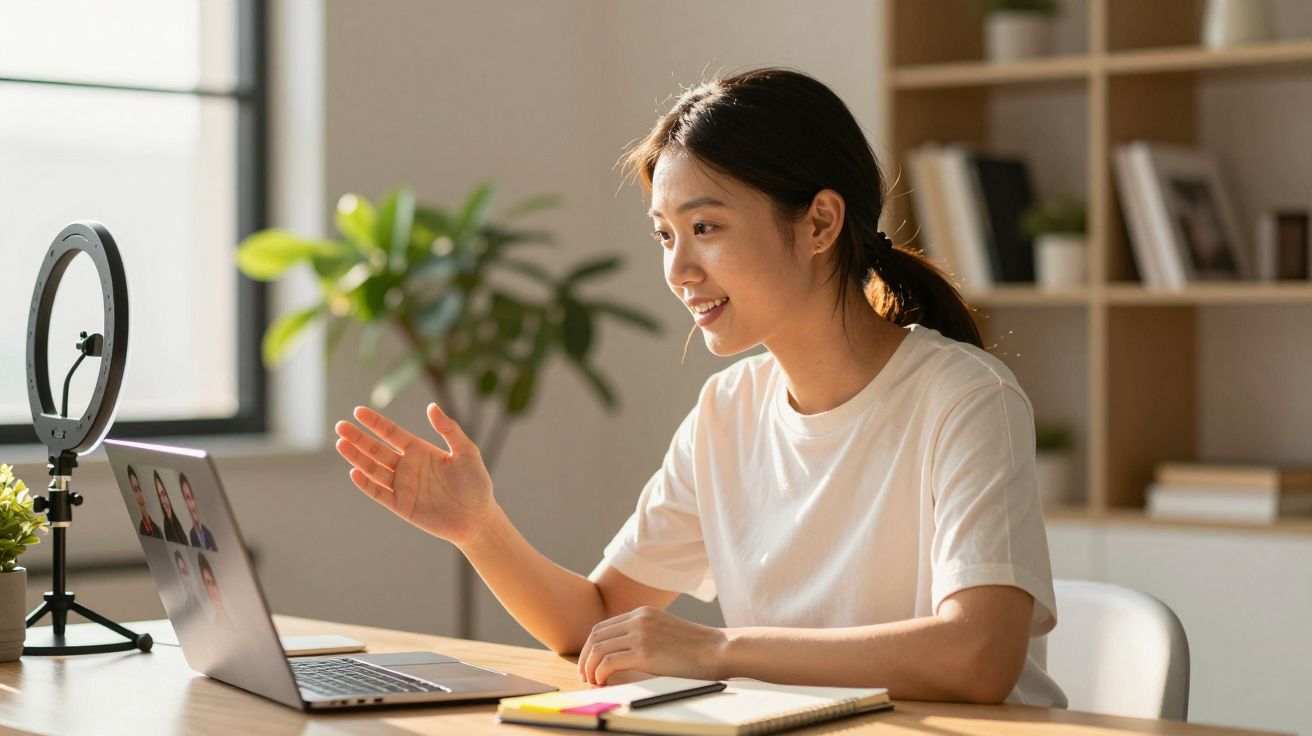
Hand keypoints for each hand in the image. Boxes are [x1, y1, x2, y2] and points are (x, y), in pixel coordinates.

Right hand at [334, 403, 493, 545]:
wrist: (477, 518)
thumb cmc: (476, 483)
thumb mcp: (466, 452)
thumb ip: (449, 430)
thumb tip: (431, 407)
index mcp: (420, 450)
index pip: (392, 433)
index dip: (375, 423)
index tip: (358, 411)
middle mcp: (407, 466)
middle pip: (377, 450)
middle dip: (358, 438)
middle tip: (340, 426)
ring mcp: (402, 486)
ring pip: (373, 469)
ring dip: (357, 458)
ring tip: (341, 444)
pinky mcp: (401, 505)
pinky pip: (379, 493)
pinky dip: (366, 484)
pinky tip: (354, 472)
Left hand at [578, 606, 727, 685]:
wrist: (719, 650)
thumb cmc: (697, 649)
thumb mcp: (665, 633)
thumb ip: (645, 636)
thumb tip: (622, 655)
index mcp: (642, 613)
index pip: (602, 627)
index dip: (590, 647)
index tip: (590, 664)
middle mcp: (638, 619)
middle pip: (595, 636)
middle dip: (585, 657)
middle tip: (586, 675)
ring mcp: (640, 634)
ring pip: (597, 649)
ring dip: (590, 668)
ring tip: (593, 682)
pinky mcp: (644, 652)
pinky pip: (608, 662)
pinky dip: (600, 674)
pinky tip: (603, 682)